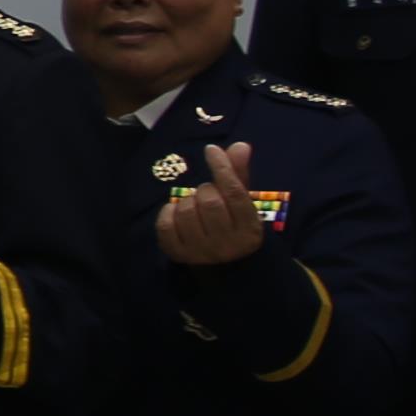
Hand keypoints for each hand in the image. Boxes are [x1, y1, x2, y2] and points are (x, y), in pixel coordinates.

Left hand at [155, 142, 270, 269]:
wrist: (226, 269)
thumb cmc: (235, 228)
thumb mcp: (243, 205)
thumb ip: (239, 175)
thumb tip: (240, 145)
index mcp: (249, 228)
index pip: (235, 193)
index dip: (222, 168)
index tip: (211, 150)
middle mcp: (227, 243)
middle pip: (209, 201)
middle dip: (205, 189)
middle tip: (208, 194)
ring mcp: (201, 252)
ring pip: (187, 211)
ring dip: (187, 201)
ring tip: (195, 207)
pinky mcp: (178, 256)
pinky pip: (166, 226)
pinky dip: (168, 213)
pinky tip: (176, 213)